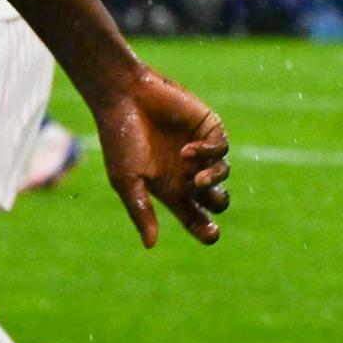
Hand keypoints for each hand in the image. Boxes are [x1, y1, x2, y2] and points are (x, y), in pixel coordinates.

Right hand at [88, 64, 230, 247]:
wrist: (123, 97)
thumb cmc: (119, 140)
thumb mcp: (126, 180)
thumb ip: (141, 211)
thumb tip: (151, 245)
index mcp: (171, 191)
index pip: (196, 218)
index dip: (206, 230)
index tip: (212, 234)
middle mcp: (188, 173)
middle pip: (216, 200)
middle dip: (216, 204)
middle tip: (202, 198)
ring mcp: (201, 152)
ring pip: (223, 175)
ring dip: (213, 180)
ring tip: (195, 178)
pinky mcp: (208, 129)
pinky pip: (221, 148)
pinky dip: (209, 152)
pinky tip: (187, 150)